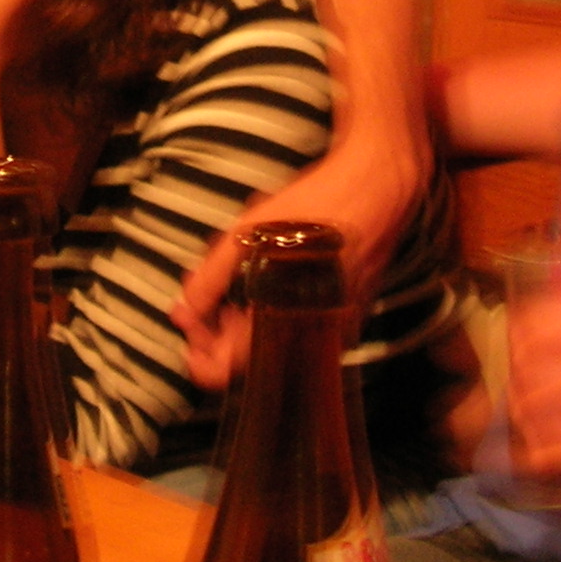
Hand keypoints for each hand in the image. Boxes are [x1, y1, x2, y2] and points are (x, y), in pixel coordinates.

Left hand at [175, 127, 426, 387]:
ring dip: (239, 306)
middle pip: (243, 354)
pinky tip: (262, 262)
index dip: (194, 348)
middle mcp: (308, 340)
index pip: (220, 373)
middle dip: (213, 320)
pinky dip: (268, 300)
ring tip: (232, 261)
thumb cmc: (316, 208)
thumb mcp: (249, 236)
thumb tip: (182, 311)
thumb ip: (210, 279)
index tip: (185, 314)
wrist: (378, 188)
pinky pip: (292, 320)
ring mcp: (327, 328)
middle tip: (199, 282)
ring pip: (266, 334)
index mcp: (283, 327)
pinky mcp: (338, 312)